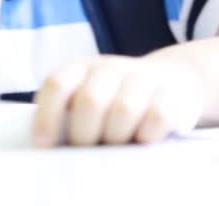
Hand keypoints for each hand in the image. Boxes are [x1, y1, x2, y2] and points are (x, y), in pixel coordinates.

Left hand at [33, 50, 206, 146]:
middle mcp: (109, 68)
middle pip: (90, 101)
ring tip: (116, 144)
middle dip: (84, 134)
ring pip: (123, 110)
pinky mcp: (171, 93)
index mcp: (80, 68)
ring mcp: (142, 77)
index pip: (57, 85)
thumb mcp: (86, 97)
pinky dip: (146, 135)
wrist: (173, 79)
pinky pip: (156, 118)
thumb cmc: (115, 99)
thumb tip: (50, 146)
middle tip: (87, 149)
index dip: (47, 117)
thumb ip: (66, 114)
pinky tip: (142, 139)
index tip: (44, 146)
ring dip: (117, 137)